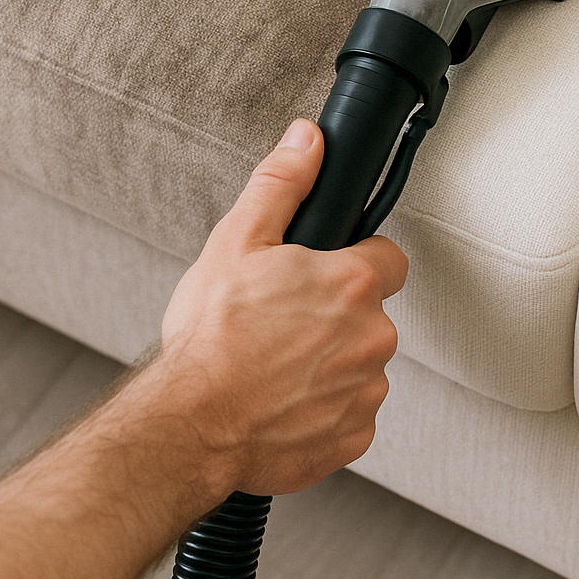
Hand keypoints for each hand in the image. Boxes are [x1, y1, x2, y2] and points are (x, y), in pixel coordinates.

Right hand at [156, 118, 405, 496]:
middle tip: (281, 324)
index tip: (324, 275)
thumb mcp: (237, 241)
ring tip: (273, 367)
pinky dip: (321, 410)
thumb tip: (307, 140)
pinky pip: (348, 414)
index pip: (388, 259)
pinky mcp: (353, 438)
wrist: (189, 427)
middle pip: (369, 316)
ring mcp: (366, 392)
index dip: (356, 261)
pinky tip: (280, 403)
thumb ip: (281, 184)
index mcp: (352, 284)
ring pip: (359, 366)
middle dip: (335, 317)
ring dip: (328, 365)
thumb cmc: (210, 340)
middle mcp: (373, 337)